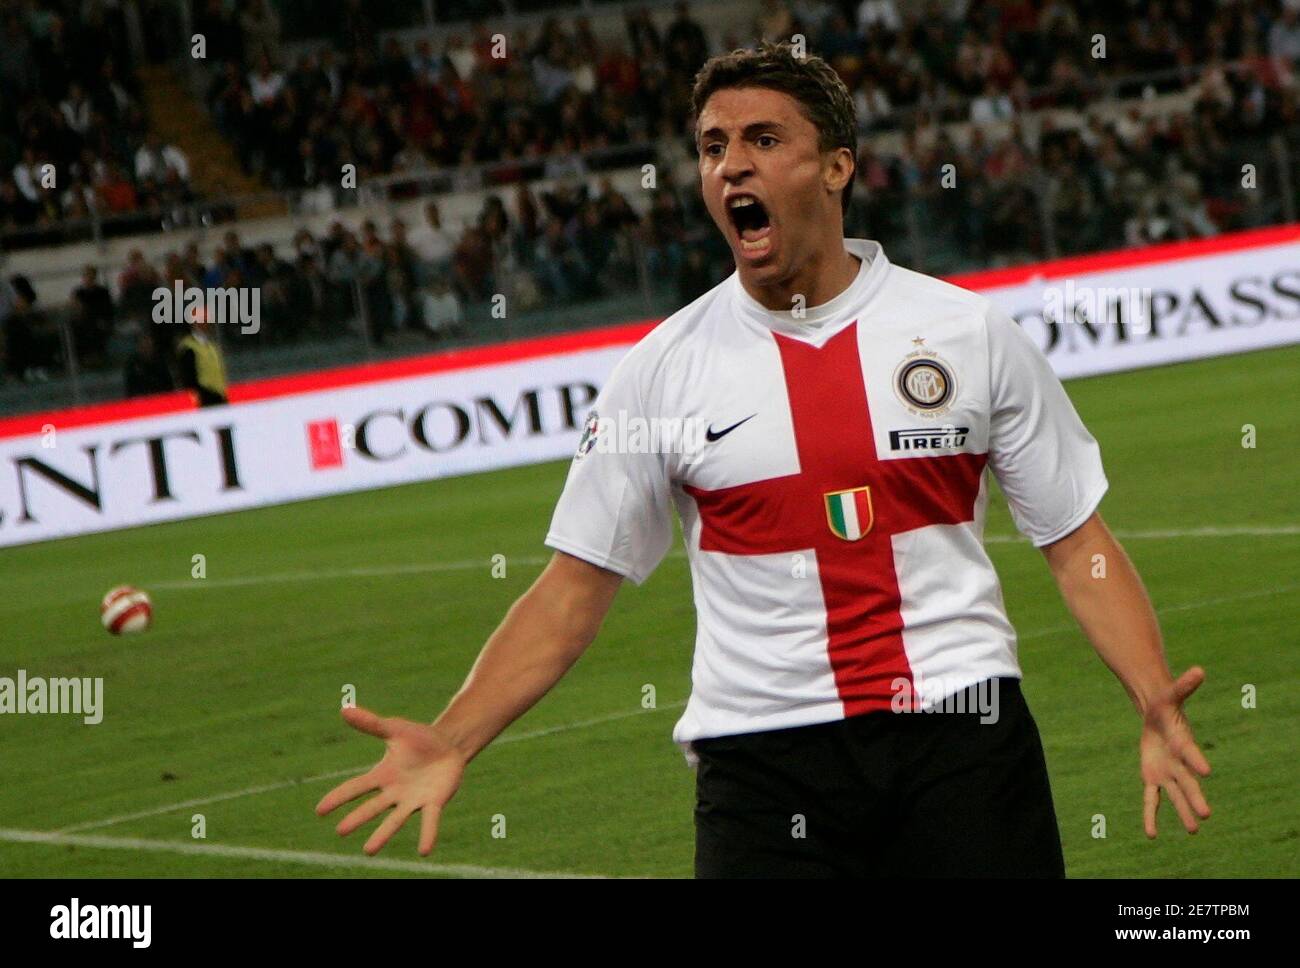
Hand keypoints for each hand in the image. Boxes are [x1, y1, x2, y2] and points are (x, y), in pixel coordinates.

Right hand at [315, 705, 466, 855]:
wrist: (448, 745)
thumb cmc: (418, 739)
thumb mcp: (394, 728)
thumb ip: (370, 723)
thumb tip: (344, 708)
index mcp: (382, 775)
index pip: (356, 787)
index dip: (338, 797)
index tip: (320, 810)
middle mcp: (394, 792)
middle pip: (372, 807)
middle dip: (357, 818)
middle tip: (340, 831)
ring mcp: (413, 799)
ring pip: (395, 820)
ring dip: (382, 835)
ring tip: (368, 851)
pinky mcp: (434, 802)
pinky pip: (429, 821)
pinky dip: (427, 834)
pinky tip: (424, 850)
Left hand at [1139, 667, 1212, 837]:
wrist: (1156, 715)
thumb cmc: (1165, 704)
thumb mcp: (1170, 693)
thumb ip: (1184, 685)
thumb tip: (1200, 670)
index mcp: (1182, 741)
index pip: (1190, 751)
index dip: (1196, 760)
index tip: (1206, 771)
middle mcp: (1178, 761)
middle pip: (1186, 781)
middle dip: (1194, 797)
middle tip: (1205, 815)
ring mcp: (1167, 771)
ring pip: (1173, 795)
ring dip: (1181, 812)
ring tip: (1194, 830)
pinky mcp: (1153, 777)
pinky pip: (1151, 799)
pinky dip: (1150, 815)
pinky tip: (1150, 834)